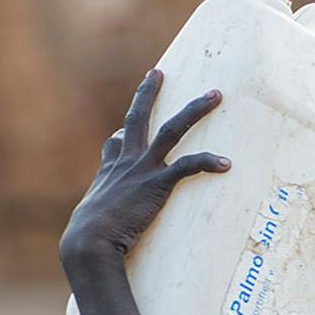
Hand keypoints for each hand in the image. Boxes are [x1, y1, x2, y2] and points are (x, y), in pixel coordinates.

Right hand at [59, 70, 230, 270]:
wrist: (89, 242)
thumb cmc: (89, 241)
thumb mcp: (90, 220)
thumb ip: (99, 215)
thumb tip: (90, 227)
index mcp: (109, 171)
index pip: (116, 143)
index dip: (123, 134)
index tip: (125, 130)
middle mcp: (125, 162)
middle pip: (137, 118)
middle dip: (148, 93)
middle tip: (158, 72)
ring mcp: (141, 169)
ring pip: (170, 129)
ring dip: (194, 110)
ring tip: (215, 95)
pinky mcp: (157, 183)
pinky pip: (187, 166)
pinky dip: (207, 162)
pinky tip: (226, 163)